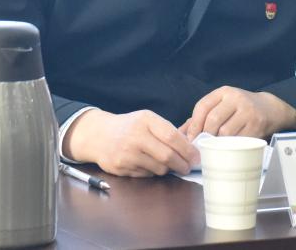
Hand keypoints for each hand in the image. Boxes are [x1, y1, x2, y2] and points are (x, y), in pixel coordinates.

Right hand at [62, 109, 199, 177]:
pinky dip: (152, 172)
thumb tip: (192, 145)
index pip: (172, 136)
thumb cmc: (129, 127)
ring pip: (158, 168)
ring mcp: (127, 153)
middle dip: (182, 164)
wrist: (99, 135)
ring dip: (167, 169)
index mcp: (145, 120)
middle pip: (167, 156)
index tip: (196, 157)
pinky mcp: (121, 168)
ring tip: (166, 163)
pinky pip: (146, 175)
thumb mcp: (147, 120)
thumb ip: (167, 130)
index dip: (188, 149)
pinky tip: (148, 164)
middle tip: (188, 167)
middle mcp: (135, 136)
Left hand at [182, 86, 295, 140]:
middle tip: (201, 146)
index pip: (203, 106)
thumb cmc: (240, 109)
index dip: (194, 124)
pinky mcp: (257, 126)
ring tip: (214, 148)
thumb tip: (180, 133)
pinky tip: (228, 149)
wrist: (270, 109)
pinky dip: (231, 147)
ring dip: (217, 143)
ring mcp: (248, 112)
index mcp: (224, 92)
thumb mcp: (222, 105)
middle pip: (213, 120)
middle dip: (204, 135)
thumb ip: (202, 117)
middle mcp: (236, 99)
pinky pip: (238, 140)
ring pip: (225, 132)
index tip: (190, 138)